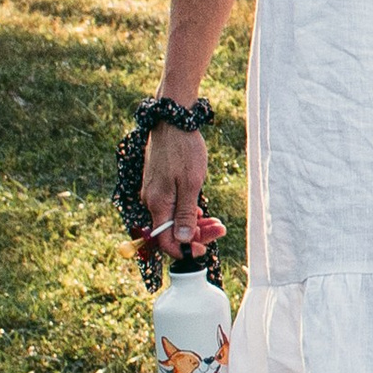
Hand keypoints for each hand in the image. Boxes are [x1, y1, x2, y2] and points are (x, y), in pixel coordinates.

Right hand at [134, 122, 220, 265]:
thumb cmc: (183, 150)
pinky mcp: (159, 185)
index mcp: (158, 204)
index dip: (185, 249)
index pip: (165, 241)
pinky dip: (187, 211)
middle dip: (196, 235)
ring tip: (217, 223)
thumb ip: (184, 213)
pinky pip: (171, 207)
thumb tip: (181, 239)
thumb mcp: (190, 183)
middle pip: (171, 231)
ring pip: (173, 219)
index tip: (204, 250)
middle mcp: (152, 202)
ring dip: (194, 223)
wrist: (172, 122)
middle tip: (220, 230)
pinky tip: (201, 211)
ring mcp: (154, 193)